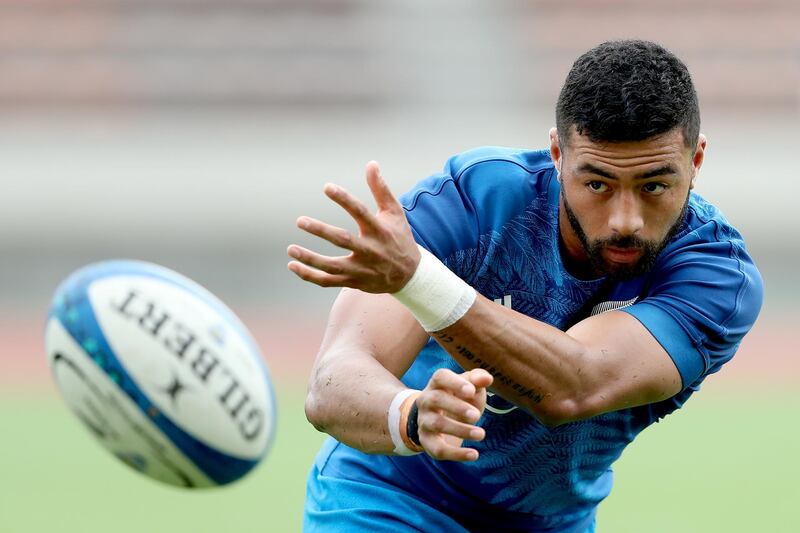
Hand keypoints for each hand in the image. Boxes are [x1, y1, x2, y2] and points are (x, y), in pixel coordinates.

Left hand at [287, 161, 420, 292]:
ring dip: (310, 258)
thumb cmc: (399, 238)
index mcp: (379, 230)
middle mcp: (370, 250)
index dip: (344, 199)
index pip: (360, 212)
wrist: (410, 275)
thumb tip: (371, 164)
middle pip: (342, 240)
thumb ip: (381, 189)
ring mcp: (361, 268)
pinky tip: (293, 265)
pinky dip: (309, 275)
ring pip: (331, 266)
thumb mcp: (395, 213)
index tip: (327, 187)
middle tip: (300, 221)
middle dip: (321, 231)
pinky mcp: (353, 281)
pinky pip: (328, 281)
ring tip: (290, 248)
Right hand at [416, 368, 492, 460]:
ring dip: (460, 430)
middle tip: (476, 416)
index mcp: (437, 384)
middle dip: (457, 407)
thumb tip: (487, 379)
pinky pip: (437, 449)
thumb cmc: (459, 398)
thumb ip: (478, 379)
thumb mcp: (470, 387)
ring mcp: (424, 421)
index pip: (441, 377)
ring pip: (437, 424)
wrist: (440, 419)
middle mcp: (426, 400)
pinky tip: (474, 454)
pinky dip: (456, 454)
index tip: (472, 391)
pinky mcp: (426, 441)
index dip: (455, 383)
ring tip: (481, 434)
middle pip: (436, 399)